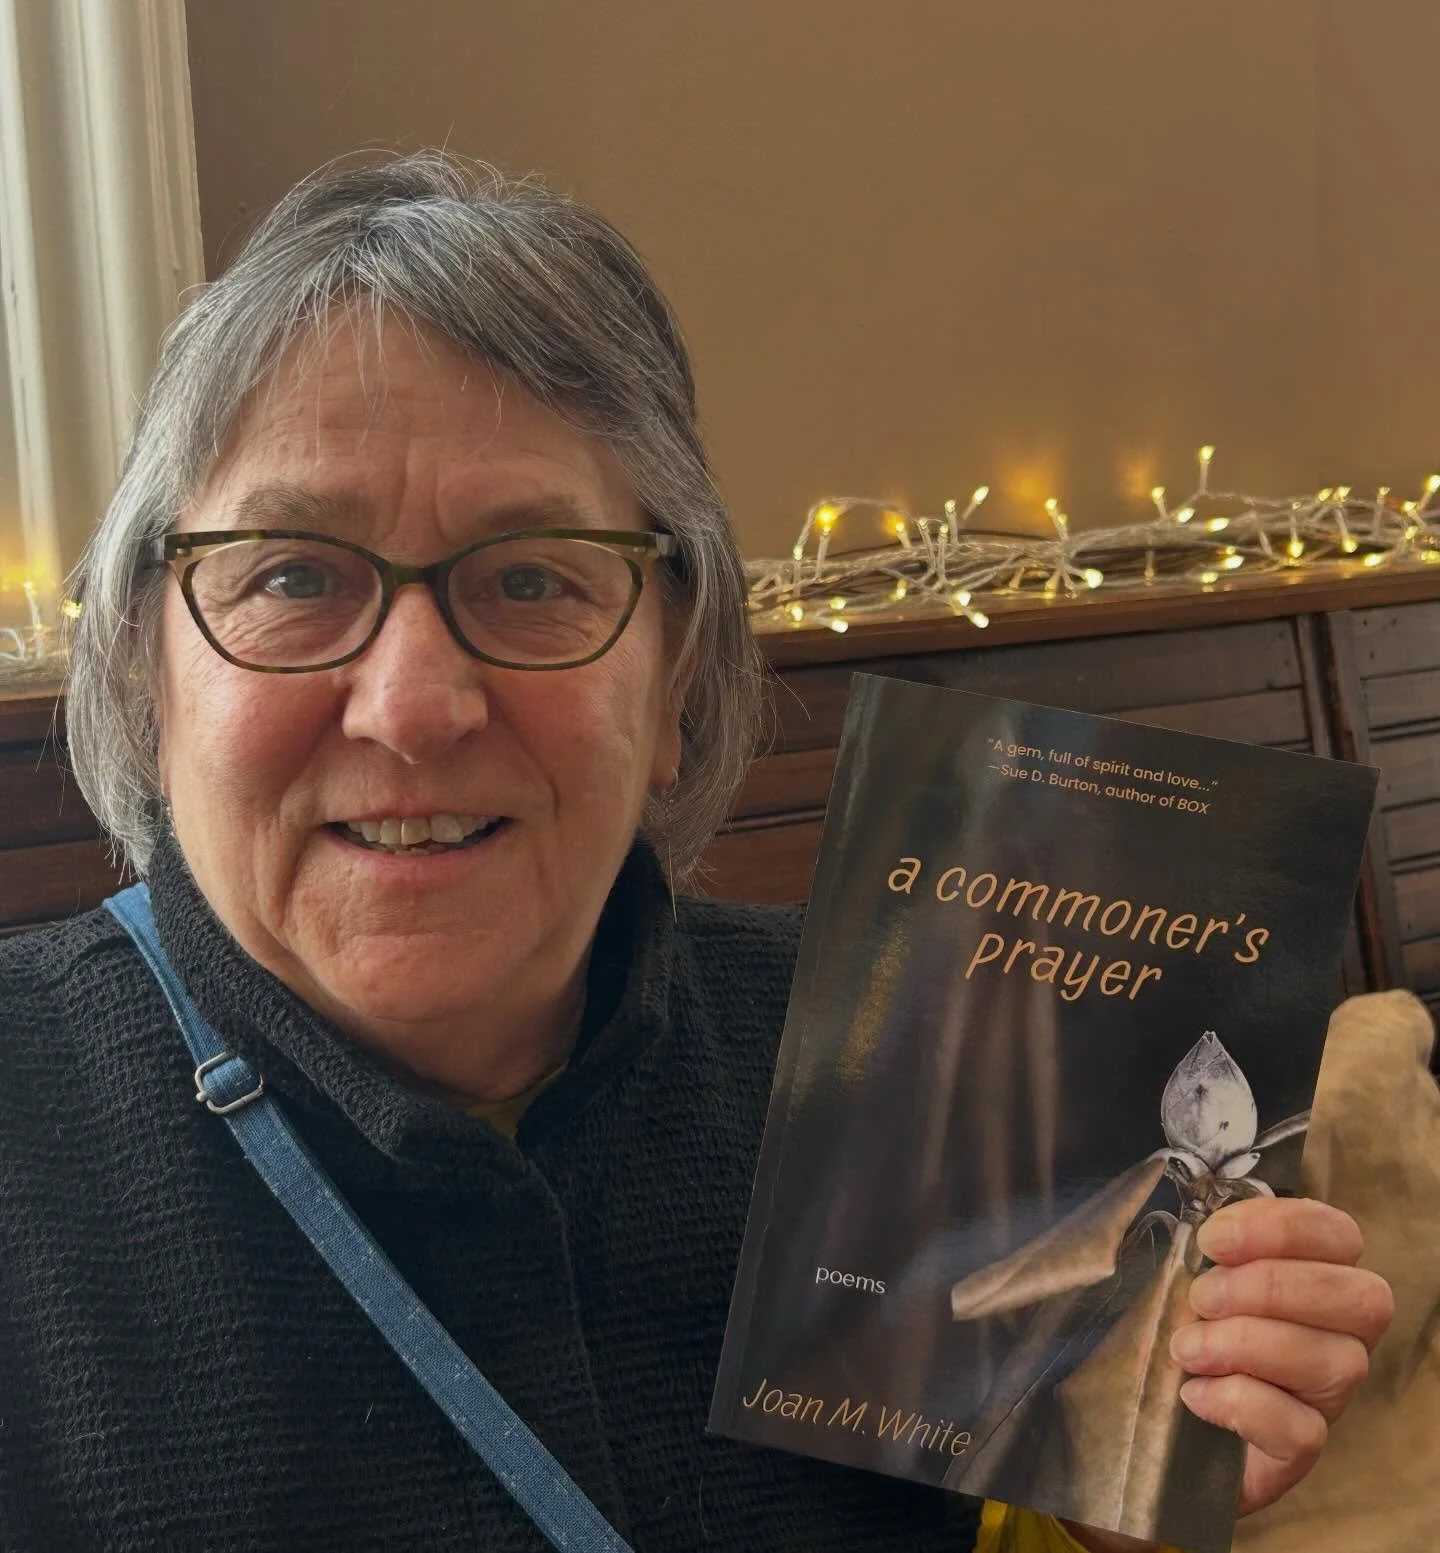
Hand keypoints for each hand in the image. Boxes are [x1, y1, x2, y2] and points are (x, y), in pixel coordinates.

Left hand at [1169, 1196, 1392, 1516]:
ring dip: (1248, 1344)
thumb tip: (1204, 1228)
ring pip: (1336, 1362)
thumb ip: (1209, 1252)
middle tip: (1201, 1297)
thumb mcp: (1189, 1276)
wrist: (1157, 1420)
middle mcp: (1342, 1334)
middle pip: (1361, 1297)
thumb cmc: (1182, 1328)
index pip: (1338, 1234)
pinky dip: (1241, 1403)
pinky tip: (1195, 1394)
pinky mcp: (1302, 1448)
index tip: (1212, 1241)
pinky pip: (1303, 1429)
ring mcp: (1329, 1395)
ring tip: (1188, 1347)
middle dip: (1270, 1287)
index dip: (1282, 1228)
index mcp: (1318, 1275)